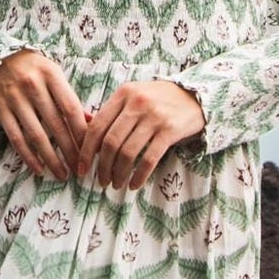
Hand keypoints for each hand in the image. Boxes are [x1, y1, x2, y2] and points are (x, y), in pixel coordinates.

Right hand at [0, 49, 88, 178]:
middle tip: (80, 169)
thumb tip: (91, 122)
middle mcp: (32, 85)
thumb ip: (70, 98)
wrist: (0, 58)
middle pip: (56, 125)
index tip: (90, 150)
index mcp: (51, 75)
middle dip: (70, 150)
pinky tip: (39, 168)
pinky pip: (16, 137)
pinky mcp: (0, 109)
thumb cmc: (35, 69)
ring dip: (51, 158)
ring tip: (62, 173)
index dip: (82, 132)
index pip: (71, 109)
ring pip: (36, 135)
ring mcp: (14, 98)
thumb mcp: (55, 75)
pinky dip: (28, 156)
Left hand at [77, 77, 205, 191]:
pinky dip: (139, 176)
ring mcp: (154, 116)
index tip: (82, 168)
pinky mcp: (170, 130)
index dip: (86, 151)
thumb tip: (84, 134)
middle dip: (103, 166)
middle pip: (110, 142)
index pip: (97, 126)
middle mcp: (137, 103)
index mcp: (123, 94)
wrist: (196, 96)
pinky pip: (149, 159)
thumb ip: (113, 113)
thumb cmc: (159, 100)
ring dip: (119, 174)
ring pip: (128, 153)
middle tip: (101, 180)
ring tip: (116, 184)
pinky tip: (134, 184)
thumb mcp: (134, 97)